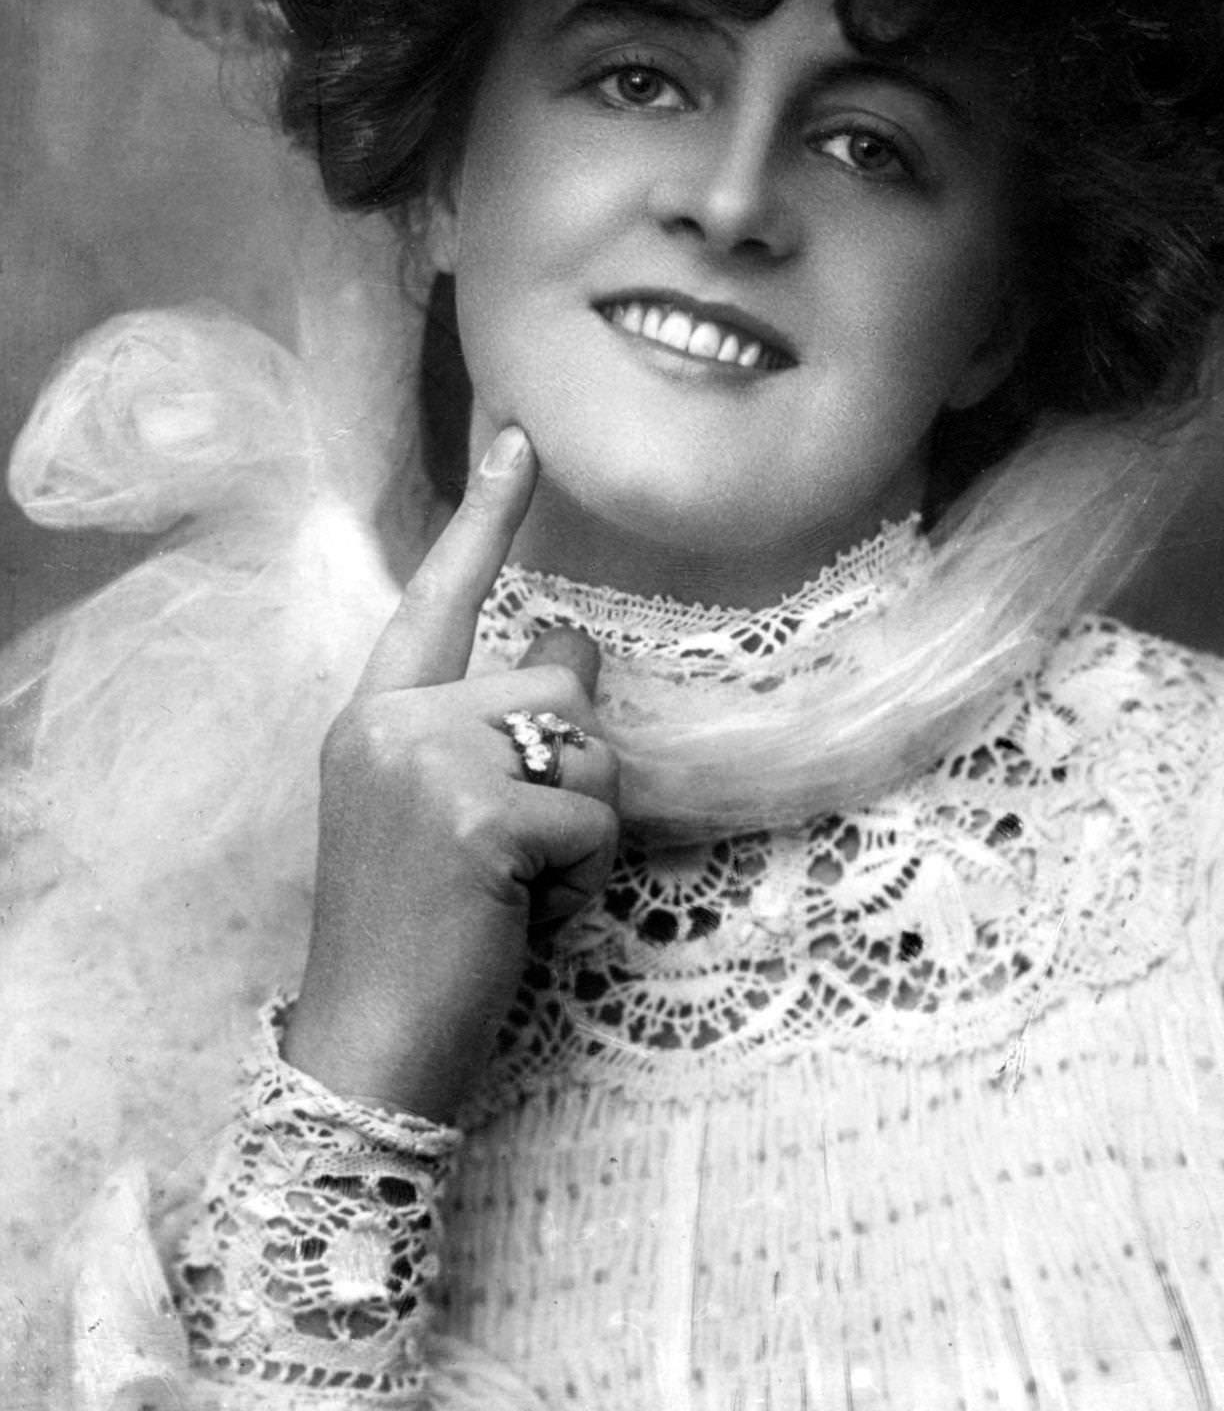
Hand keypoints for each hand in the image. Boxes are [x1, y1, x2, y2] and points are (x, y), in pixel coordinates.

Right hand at [283, 426, 619, 1122]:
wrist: (367, 1047)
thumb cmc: (414, 933)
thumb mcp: (431, 810)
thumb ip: (484, 730)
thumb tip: (574, 646)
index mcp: (375, 714)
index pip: (438, 597)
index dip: (486, 518)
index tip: (519, 438)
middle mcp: (392, 721)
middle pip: (556, 686)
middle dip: (574, 772)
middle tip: (520, 854)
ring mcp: (428, 763)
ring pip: (586, 748)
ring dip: (584, 828)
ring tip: (519, 884)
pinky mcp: (477, 815)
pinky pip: (594, 819)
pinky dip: (584, 878)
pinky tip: (525, 915)